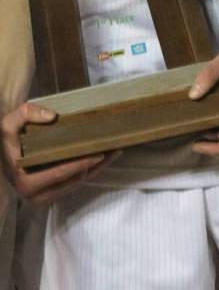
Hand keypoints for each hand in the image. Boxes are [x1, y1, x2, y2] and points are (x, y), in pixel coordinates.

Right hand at [1, 102, 116, 205]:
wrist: (0, 152)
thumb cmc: (5, 138)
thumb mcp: (9, 123)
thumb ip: (27, 114)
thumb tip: (52, 116)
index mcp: (25, 181)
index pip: (59, 174)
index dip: (80, 165)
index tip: (99, 154)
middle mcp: (33, 195)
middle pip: (72, 182)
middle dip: (94, 168)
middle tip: (114, 151)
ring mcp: (41, 196)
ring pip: (74, 185)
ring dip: (95, 170)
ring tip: (114, 153)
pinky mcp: (48, 193)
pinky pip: (71, 184)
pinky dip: (87, 172)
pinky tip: (102, 158)